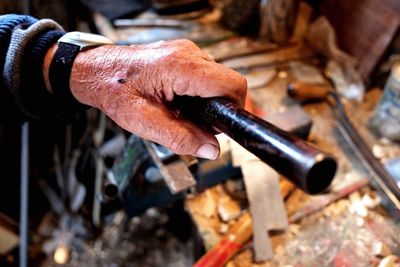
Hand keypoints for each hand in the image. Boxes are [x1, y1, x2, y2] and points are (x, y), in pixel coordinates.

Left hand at [47, 39, 246, 158]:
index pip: (233, 85)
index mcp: (181, 67)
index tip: (221, 127)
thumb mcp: (144, 122)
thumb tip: (211, 149)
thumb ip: (180, 138)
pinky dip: (198, 93)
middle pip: (228, 84)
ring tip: (181, 112)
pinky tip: (179, 102)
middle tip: (193, 124)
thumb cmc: (114, 90)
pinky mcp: (183, 55)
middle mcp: (188, 54)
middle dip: (218, 110)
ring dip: (207, 102)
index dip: (234, 109)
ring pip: (217, 81)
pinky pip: (205, 76)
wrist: (97, 71)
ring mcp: (187, 52)